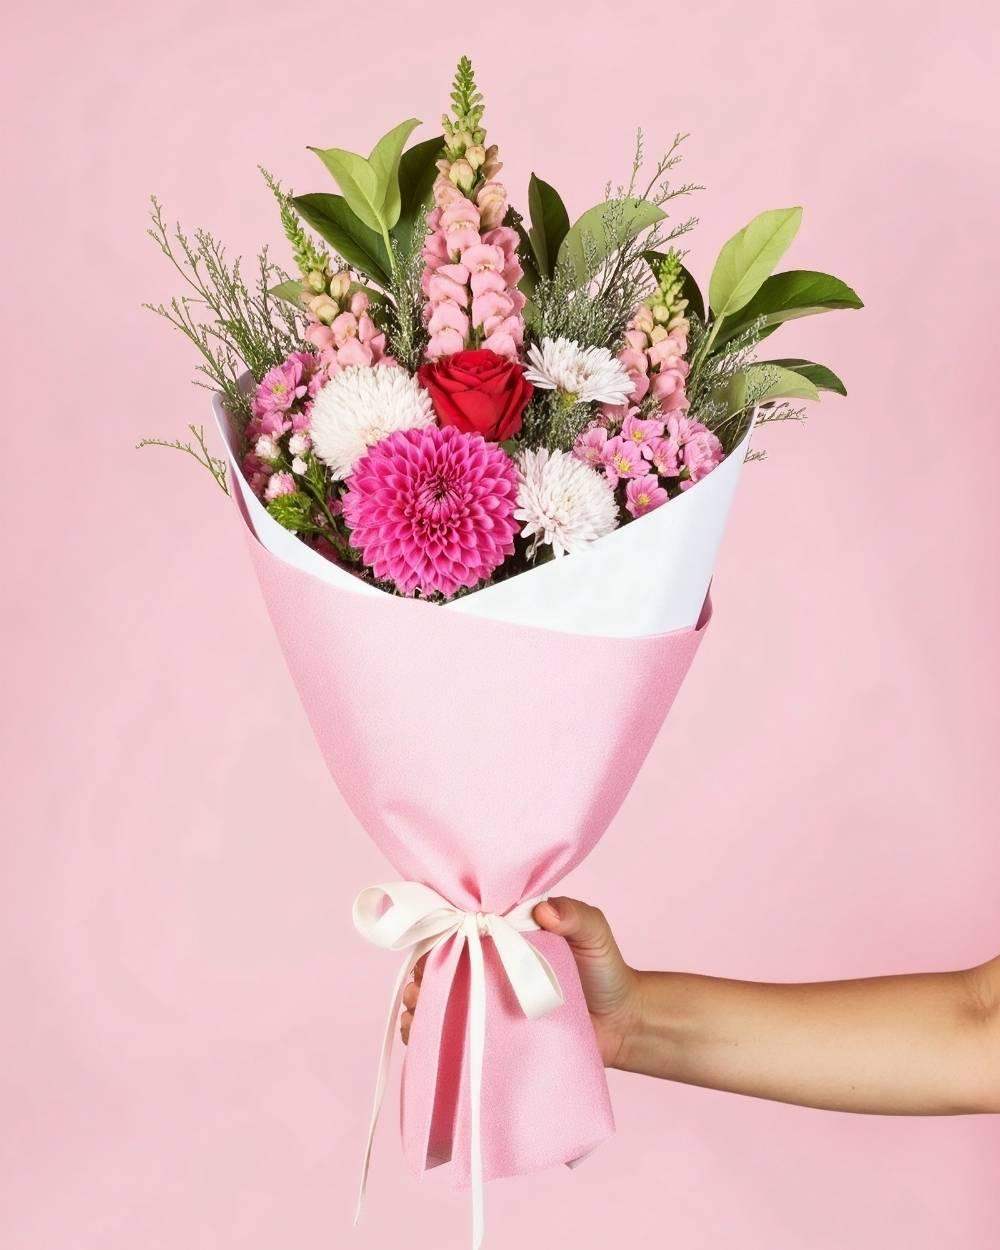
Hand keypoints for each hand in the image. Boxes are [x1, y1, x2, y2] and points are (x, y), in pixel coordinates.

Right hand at [400, 896, 640, 1067]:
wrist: (622, 1023)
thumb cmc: (605, 969)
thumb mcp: (593, 932)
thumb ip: (575, 915)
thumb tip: (545, 911)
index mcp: (504, 932)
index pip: (459, 925)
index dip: (439, 931)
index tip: (433, 945)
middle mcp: (489, 962)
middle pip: (439, 962)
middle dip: (421, 972)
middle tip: (422, 987)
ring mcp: (487, 999)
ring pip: (437, 996)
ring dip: (418, 1002)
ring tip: (418, 1012)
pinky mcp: (491, 1033)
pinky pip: (450, 1032)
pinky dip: (426, 1034)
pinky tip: (417, 1035)